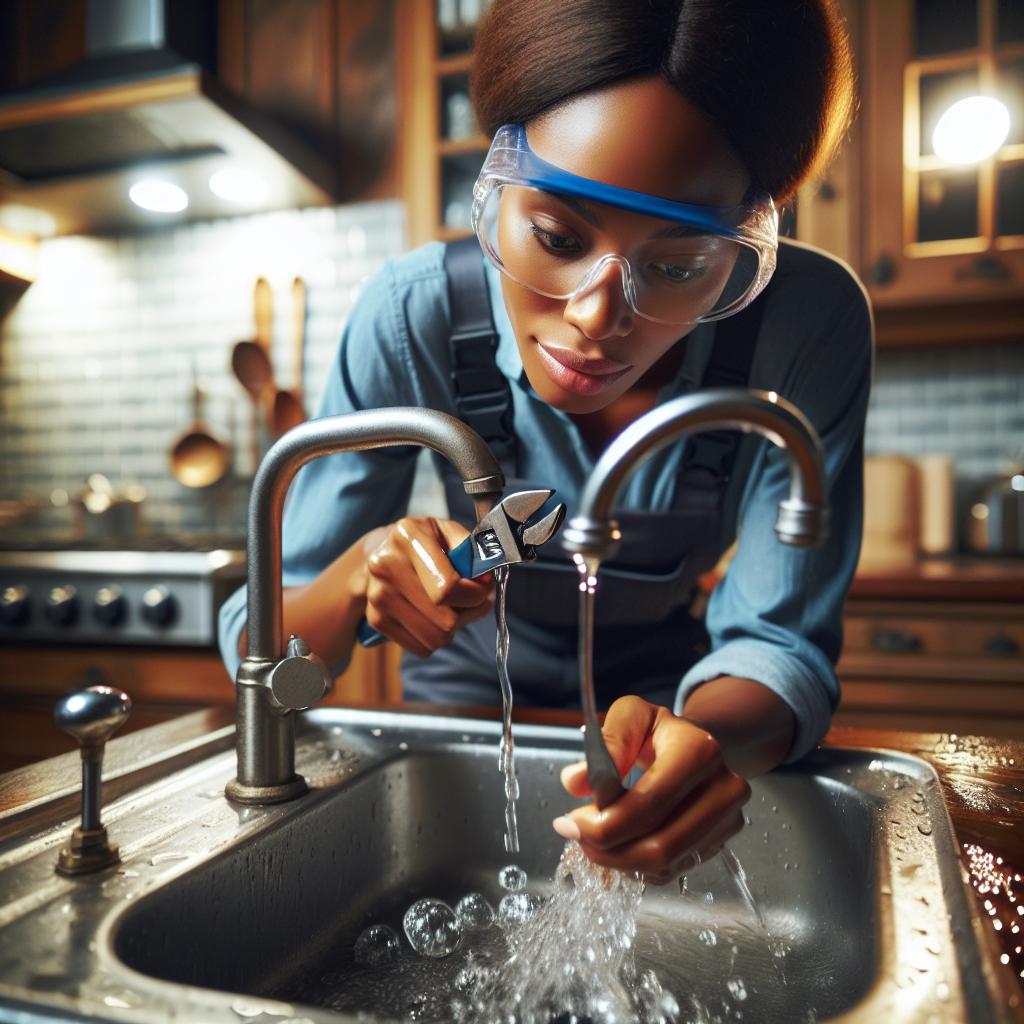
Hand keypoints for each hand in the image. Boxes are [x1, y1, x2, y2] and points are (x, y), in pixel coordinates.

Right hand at [360, 517, 495, 656]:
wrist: (384, 553)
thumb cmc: (426, 542)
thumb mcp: (450, 531)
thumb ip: (472, 551)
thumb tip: (484, 582)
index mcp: (408, 537)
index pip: (448, 587)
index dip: (475, 596)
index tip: (482, 590)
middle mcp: (387, 565)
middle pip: (445, 620)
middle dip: (468, 613)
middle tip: (469, 600)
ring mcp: (378, 595)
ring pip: (436, 638)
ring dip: (452, 629)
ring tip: (451, 607)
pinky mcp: (376, 620)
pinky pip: (422, 648)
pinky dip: (434, 638)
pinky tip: (433, 617)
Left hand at [552, 696, 750, 883]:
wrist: (697, 745)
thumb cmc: (658, 732)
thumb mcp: (631, 717)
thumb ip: (606, 744)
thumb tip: (576, 782)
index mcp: (700, 750)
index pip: (649, 803)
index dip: (604, 823)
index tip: (569, 821)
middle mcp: (724, 789)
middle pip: (659, 845)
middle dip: (607, 849)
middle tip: (577, 836)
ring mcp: (728, 821)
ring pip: (664, 864)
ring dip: (618, 861)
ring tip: (593, 841)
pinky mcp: (720, 844)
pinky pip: (671, 871)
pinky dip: (637, 866)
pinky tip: (619, 846)